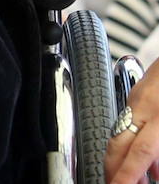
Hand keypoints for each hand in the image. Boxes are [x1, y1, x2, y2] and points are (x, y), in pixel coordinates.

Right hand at [106, 66, 158, 182]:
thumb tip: (157, 170)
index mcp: (158, 113)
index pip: (140, 153)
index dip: (127, 175)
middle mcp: (143, 104)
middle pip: (117, 142)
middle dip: (112, 169)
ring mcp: (136, 96)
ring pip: (117, 131)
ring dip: (120, 156)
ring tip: (129, 177)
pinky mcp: (137, 91)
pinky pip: (125, 119)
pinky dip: (127, 139)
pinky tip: (138, 151)